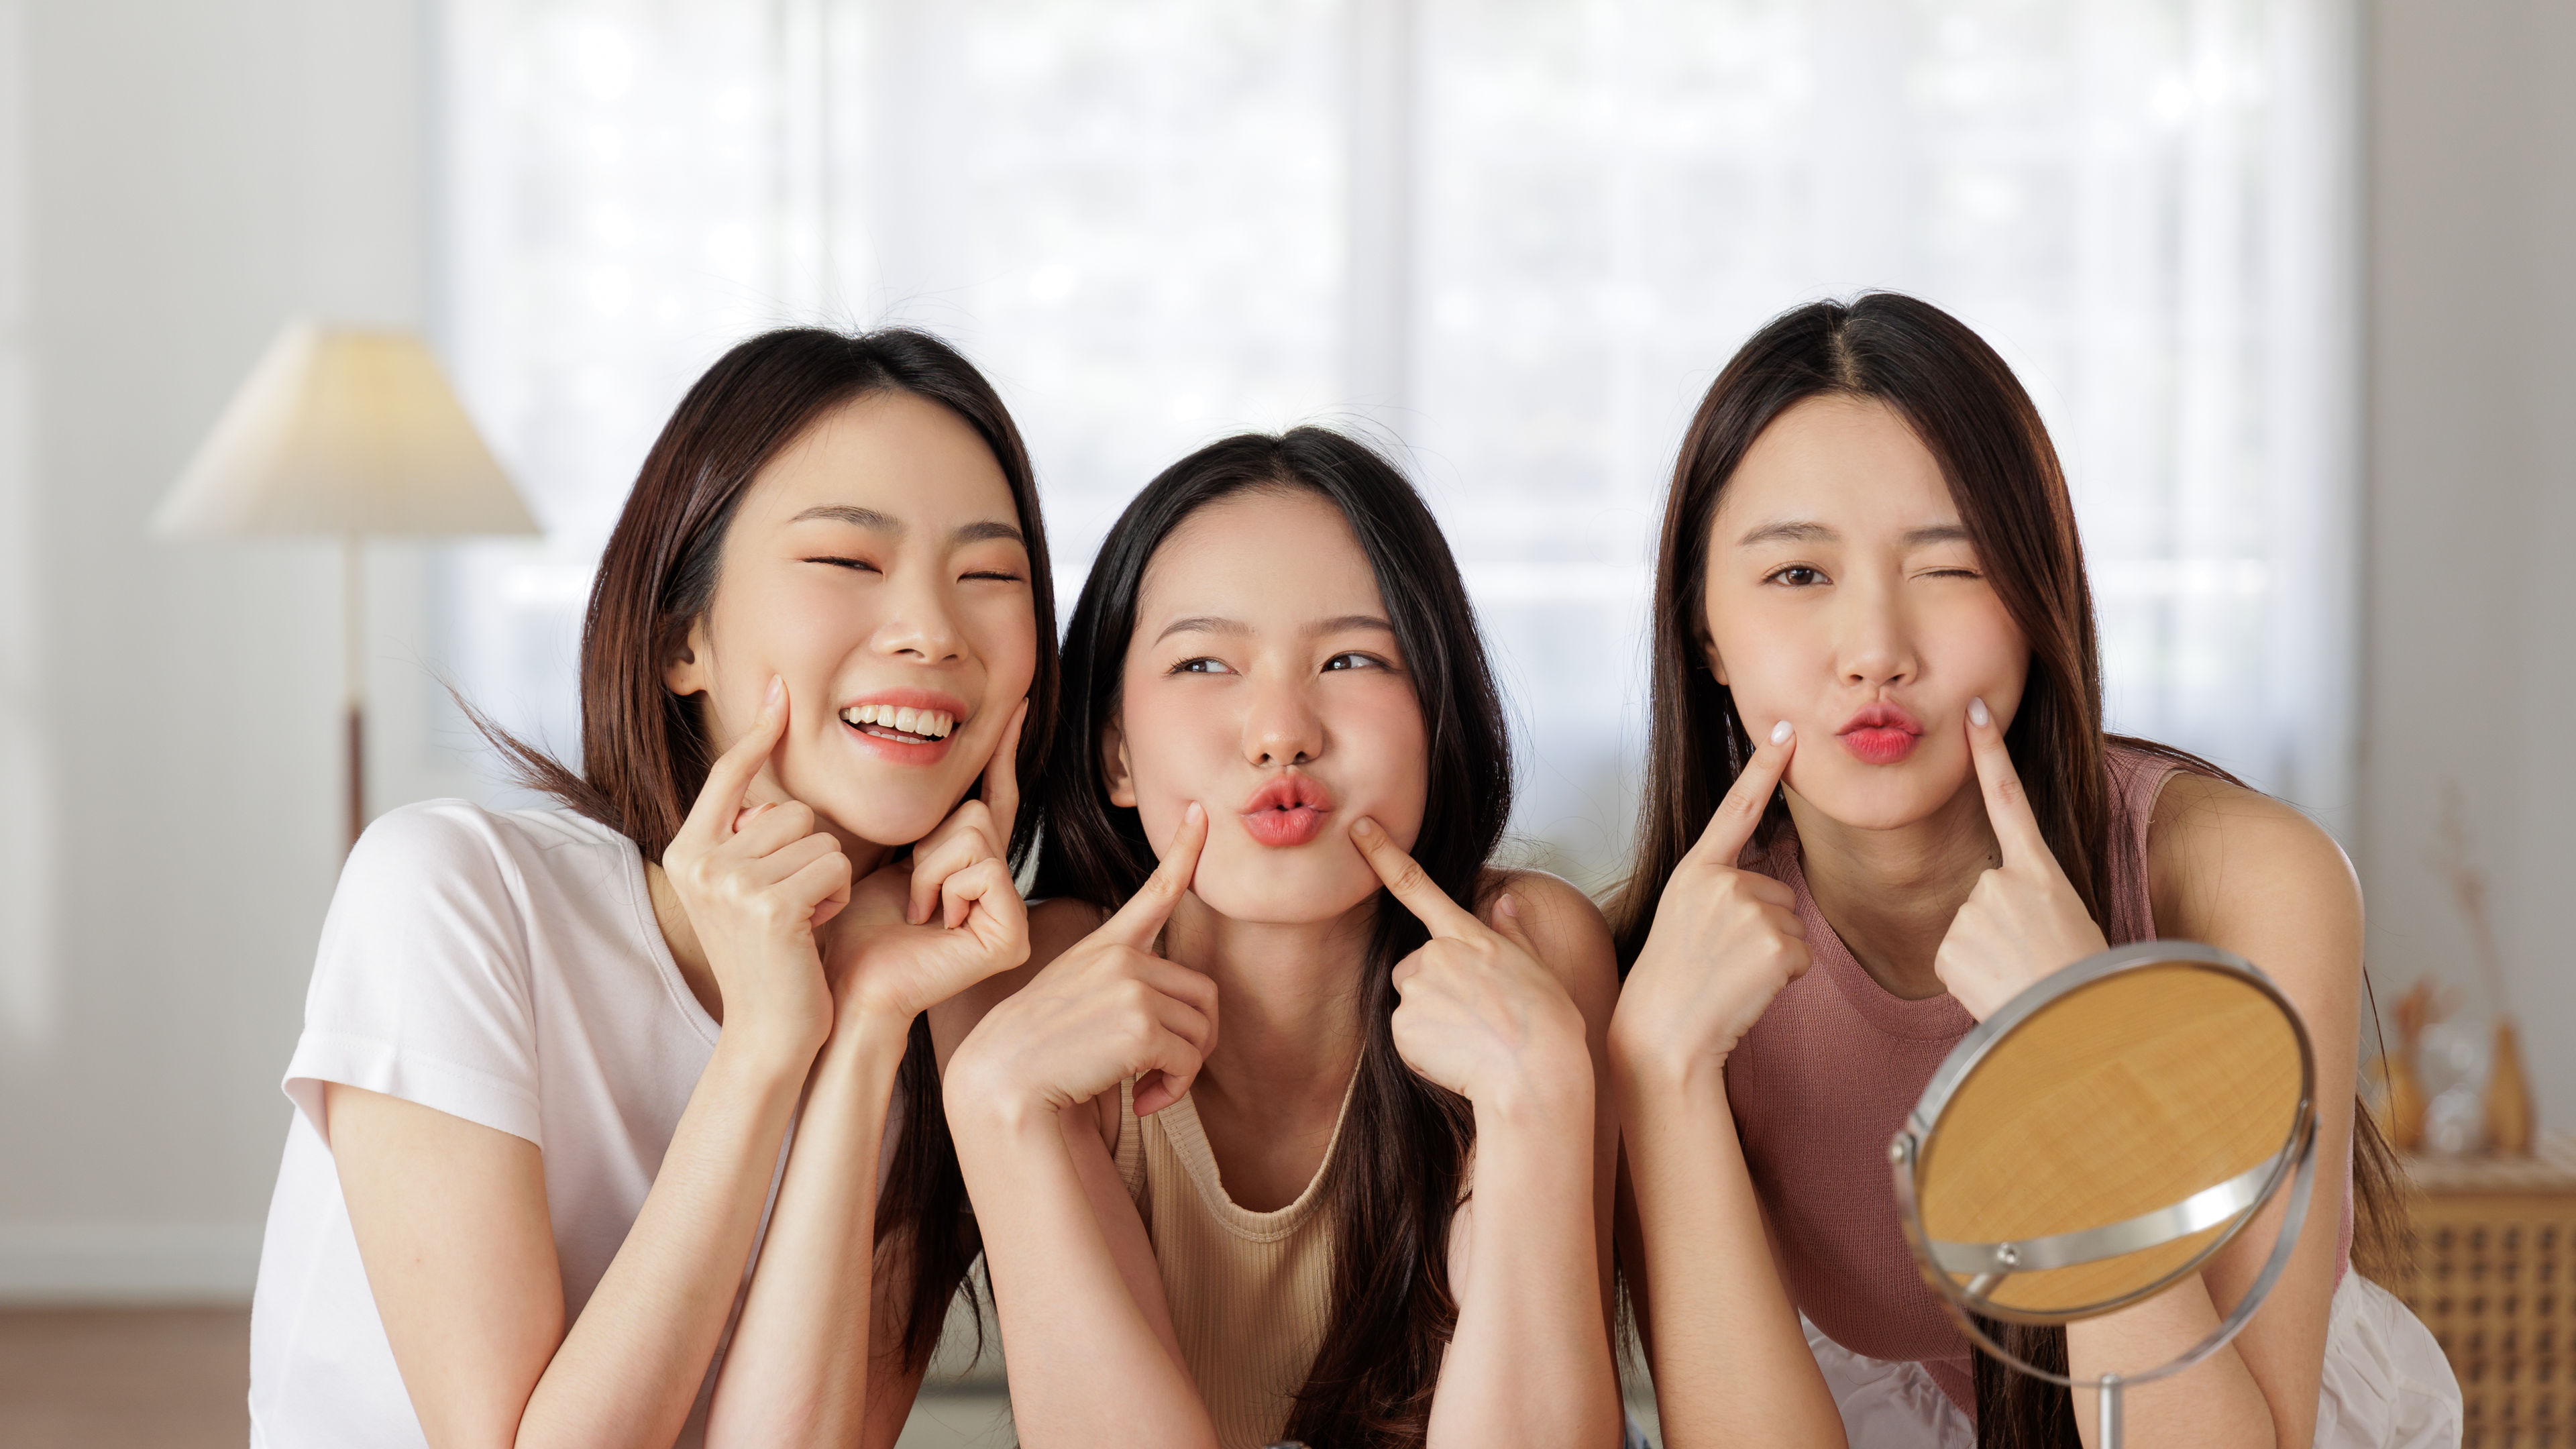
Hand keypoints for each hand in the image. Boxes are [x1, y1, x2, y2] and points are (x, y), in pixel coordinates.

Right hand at [661, 677, 849, 1056]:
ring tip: (802, 919)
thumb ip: (748, 838)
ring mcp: (732, 883)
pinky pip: (833, 866)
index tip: (780, 690)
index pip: (728, 775)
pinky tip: (814, 929)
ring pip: (817, 838)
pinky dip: (837, 897)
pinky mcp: (771, 904)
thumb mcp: (745, 888)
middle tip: (791, 904)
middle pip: (789, 809)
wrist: (769, 1032)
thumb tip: (768, 780)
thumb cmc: (770, 957)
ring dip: (826, 877)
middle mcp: (701, 861)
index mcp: (686, 851)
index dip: (757, 733)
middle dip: (807, 853)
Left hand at [828, 701, 1031, 1027]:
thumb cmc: (849, 928)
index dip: (1003, 753)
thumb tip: (911, 747)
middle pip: (978, 811)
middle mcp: (996, 887)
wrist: (843, 983)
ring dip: (928, 867)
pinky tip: (931, 924)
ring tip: (915, 911)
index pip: (993, 797)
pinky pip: (983, 867)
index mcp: (968, 868)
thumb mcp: (879, 853)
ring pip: (976, 834)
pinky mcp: (1011, 933)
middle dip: (929, 842)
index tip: (1017, 707)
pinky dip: (943, 887)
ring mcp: (1008, 913)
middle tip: (908, 891)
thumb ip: (912, 816)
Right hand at [947, 804, 1218, 1121]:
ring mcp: (1132, 985)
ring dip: (1183, 1071)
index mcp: (1107, 946)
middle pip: (1204, 995)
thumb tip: (1186, 1012)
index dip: (1186, 852)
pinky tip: (1143, 1100)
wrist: (1004, 1081)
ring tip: (1147, 1088)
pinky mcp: (1140, 1024)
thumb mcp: (1078, 997)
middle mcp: (1122, 957)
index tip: (1202, 815)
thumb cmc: (1041, 1052)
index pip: (1155, 891)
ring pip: (1201, 1031)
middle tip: (1164, 1072)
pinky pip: (1189, 1060)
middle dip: (1195, 1041)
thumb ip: (1126, 987)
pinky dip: (1174, 1089)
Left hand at [1349, 818, 1587, 1113]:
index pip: (1417, 885)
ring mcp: (1416, 990)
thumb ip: (1513, 935)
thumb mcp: (1539, 970)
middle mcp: (1435, 955)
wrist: (1534, 1080)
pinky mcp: (1402, 1028)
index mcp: (1469, 936)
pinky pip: (1405, 1035)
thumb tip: (1504, 903)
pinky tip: (1457, 1058)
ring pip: (1411, 999)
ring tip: (1472, 1040)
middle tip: (1476, 1016)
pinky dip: (1424, 1047)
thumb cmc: (1548, 1028)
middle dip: (1435, 986)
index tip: (1360, 829)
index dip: (1383, 854)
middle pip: (1415, 964)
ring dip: (1431, 1017)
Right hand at [1608, 720, 1809, 1090]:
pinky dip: (1784, 976)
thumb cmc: (1672, 980)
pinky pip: (1802, 953)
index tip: (1785, 731)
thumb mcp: (1684, 915)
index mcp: (1695, 870)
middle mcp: (1722, 882)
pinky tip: (1748, 987)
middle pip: (1776, 890)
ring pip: (1792, 923)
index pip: (1735, 808)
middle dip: (1762, 925)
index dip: (1763, 768)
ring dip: (1773, 953)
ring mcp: (1750, 911)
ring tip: (1730, 973)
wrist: (1663, 1032)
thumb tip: (1767, 890)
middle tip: (1721, 958)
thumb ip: (1720, 889)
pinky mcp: (1777, 944)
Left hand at [1933, 698, 2109, 1019]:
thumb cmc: (2083, 978)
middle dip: (2000, 925)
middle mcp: (2000, 882)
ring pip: (1967, 927)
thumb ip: (2029, 898)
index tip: (1975, 713)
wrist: (2078, 1025)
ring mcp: (1971, 912)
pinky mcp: (1948, 947)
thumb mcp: (2069, 921)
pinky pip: (1953, 957)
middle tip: (2032, 957)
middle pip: (1985, 892)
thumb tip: (1995, 906)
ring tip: (2020, 975)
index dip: (1991, 753)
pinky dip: (1971, 975)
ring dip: (1988, 953)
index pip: (2011, 798)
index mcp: (2041, 871)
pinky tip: (1998, 988)